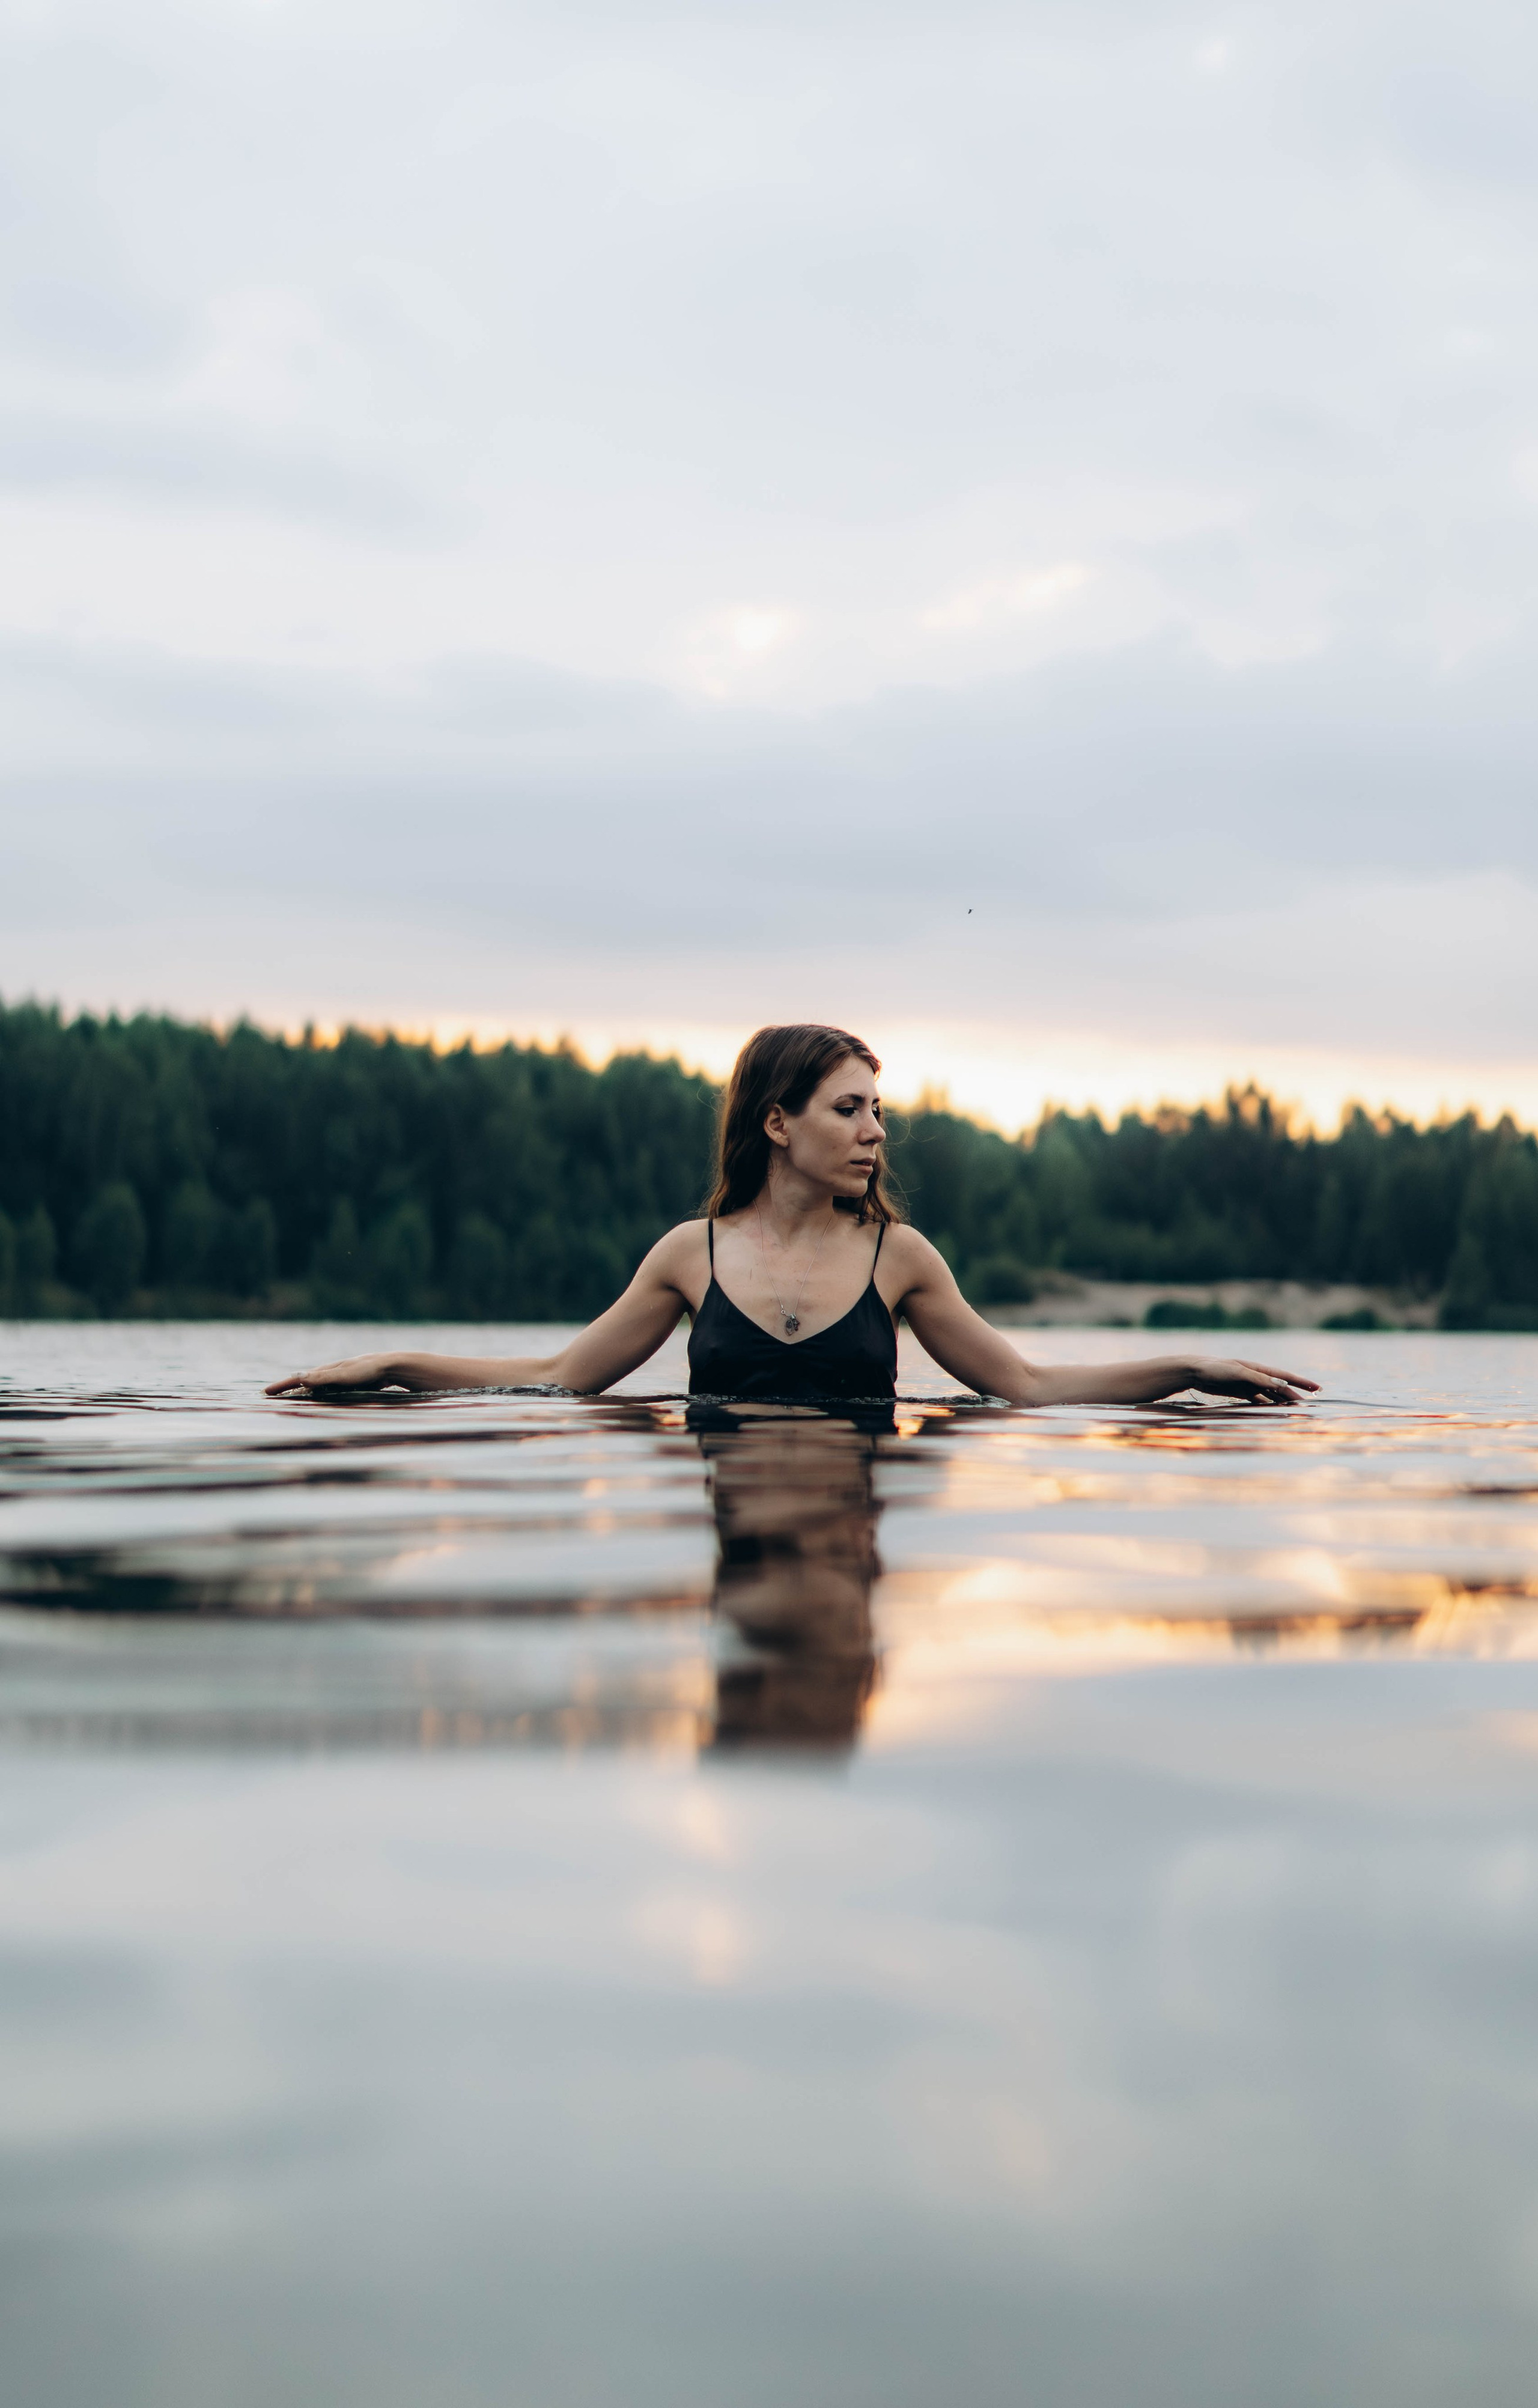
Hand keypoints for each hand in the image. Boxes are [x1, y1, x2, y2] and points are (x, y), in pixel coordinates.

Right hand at [265, 1352, 404, 1395]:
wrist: (391, 1366)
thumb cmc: (368, 1370)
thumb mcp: (343, 1374)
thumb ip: (321, 1377)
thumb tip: (297, 1378)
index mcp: (325, 1371)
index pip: (297, 1379)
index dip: (282, 1386)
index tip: (265, 1392)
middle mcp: (330, 1373)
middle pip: (303, 1381)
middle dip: (287, 1388)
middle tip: (271, 1394)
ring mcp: (339, 1378)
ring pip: (315, 1385)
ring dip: (301, 1391)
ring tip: (289, 1396)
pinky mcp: (349, 1383)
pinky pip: (328, 1390)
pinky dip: (317, 1393)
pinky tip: (319, 1398)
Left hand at [1186, 1357, 1319, 1404]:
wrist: (1194, 1371)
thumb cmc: (1215, 1369)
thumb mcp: (1238, 1373)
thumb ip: (1260, 1379)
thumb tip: (1282, 1384)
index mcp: (1258, 1369)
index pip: (1285, 1377)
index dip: (1301, 1383)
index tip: (1317, 1389)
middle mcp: (1256, 1376)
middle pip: (1280, 1388)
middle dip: (1295, 1396)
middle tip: (1308, 1407)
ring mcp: (1248, 1384)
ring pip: (1270, 1394)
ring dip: (1282, 1402)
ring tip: (1294, 1411)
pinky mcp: (1239, 1391)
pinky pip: (1258, 1399)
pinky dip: (1266, 1405)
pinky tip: (1272, 1412)